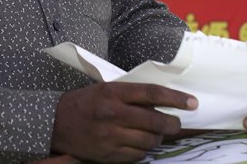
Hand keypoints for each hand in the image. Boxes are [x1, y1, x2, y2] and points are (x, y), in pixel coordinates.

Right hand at [51, 82, 197, 162]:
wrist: (54, 123)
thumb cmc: (83, 102)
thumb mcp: (105, 89)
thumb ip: (129, 94)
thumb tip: (160, 101)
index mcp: (114, 92)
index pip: (152, 93)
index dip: (176, 98)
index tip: (192, 102)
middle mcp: (114, 114)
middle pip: (155, 121)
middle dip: (172, 124)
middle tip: (177, 124)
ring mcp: (111, 136)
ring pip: (149, 141)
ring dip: (157, 138)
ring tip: (155, 134)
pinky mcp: (108, 154)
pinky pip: (137, 156)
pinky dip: (143, 151)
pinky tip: (140, 144)